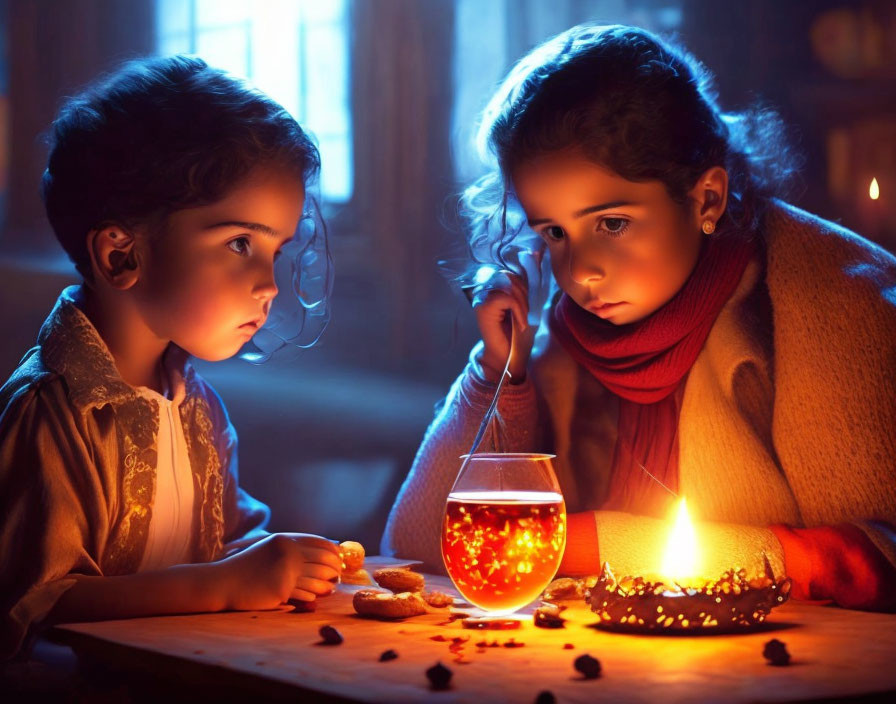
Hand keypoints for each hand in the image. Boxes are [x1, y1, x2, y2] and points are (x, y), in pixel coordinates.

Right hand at [212, 533, 341, 610]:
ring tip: (331, 587)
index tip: (339, 558)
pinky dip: (314, 595)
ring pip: (318, 579)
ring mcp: (286, 572)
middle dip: (334, 568)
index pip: (320, 543)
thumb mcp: (269, 549)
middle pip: (323, 560)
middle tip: (338, 574)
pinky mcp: (282, 590)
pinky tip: (316, 597)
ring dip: (327, 584)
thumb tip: (320, 554)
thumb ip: (291, 549)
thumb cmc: (246, 566)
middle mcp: (288, 553)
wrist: (224, 582)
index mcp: (286, 540)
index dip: (333, 551)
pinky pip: (306, 594)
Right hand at [473, 274, 535, 382]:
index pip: (509, 273)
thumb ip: (524, 288)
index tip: (528, 304)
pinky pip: (508, 299)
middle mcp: (483, 291)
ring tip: (524, 320)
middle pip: (509, 277)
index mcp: (491, 289)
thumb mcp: (524, 306)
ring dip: (523, 304)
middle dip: (524, 294)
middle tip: (527, 314)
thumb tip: (536, 260)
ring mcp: (481, 298)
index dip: (523, 285)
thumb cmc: (516, 333)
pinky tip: (521, 324)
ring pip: (509, 287)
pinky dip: (519, 311)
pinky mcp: (484, 308)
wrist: (506, 356)